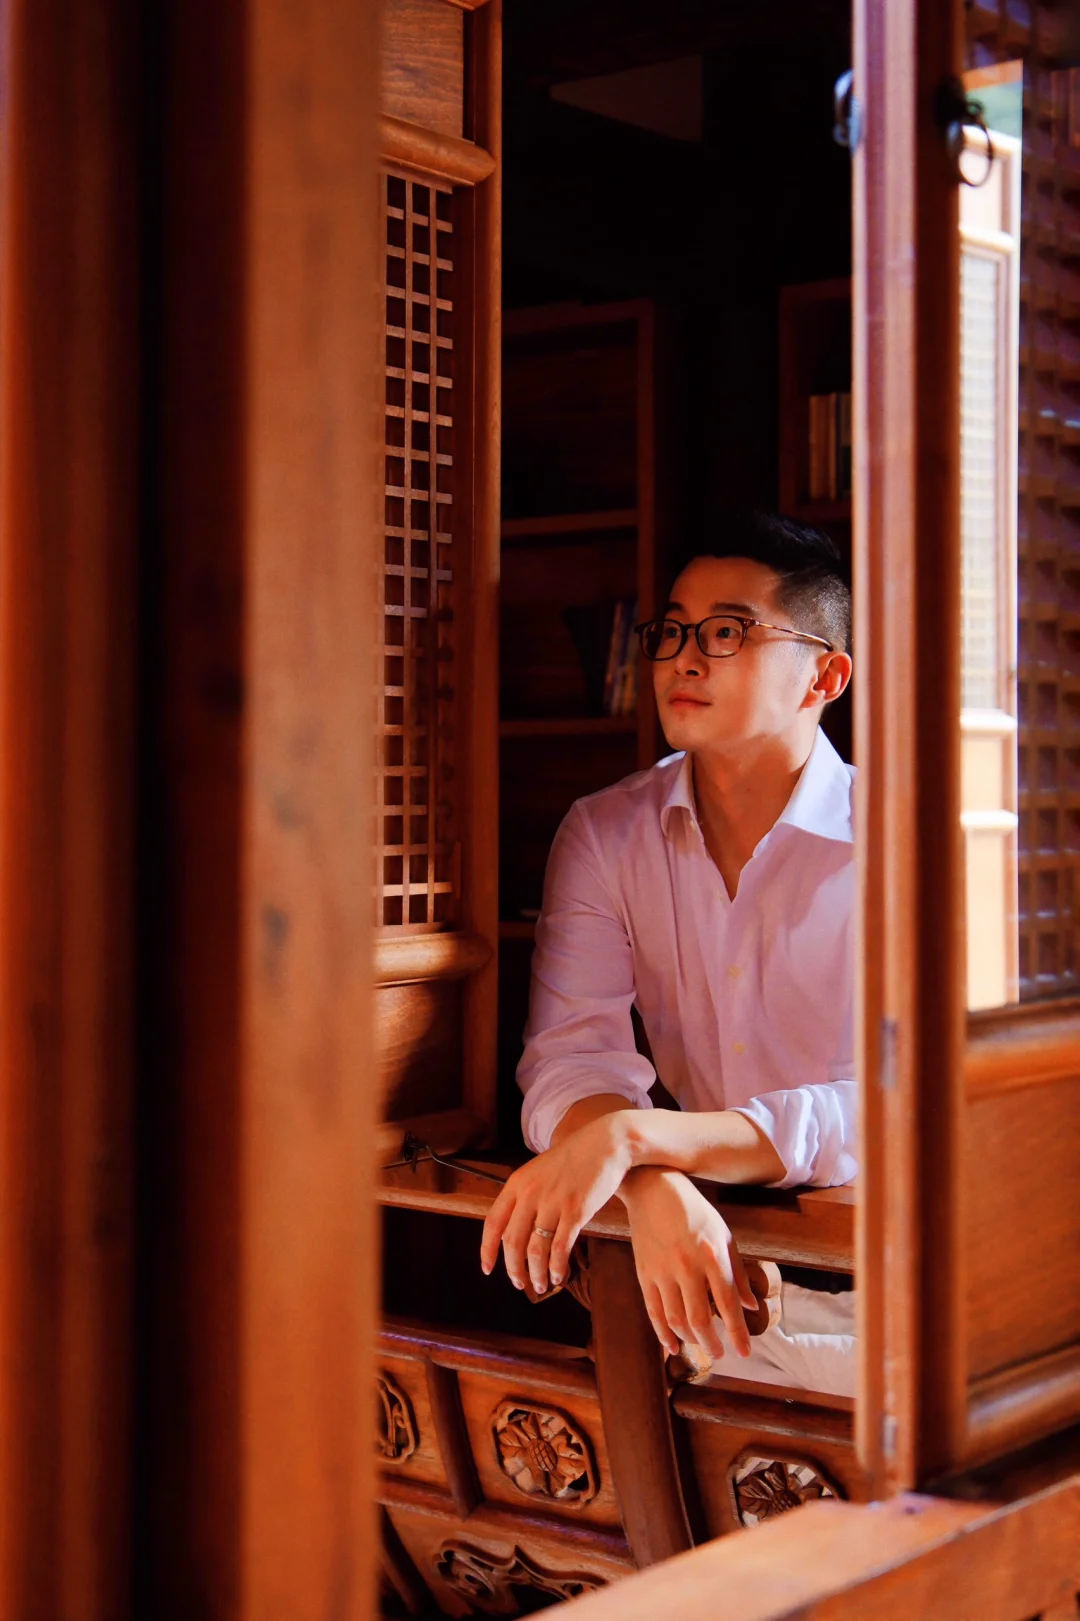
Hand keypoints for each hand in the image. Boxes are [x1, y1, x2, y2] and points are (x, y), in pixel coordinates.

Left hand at [480, 1114, 632, 1294]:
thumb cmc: (574, 1159)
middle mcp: (531, 1193)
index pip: (493, 1222)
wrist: (606, 1143)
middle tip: (520, 1284)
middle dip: (514, 1269)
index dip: (487, 1250)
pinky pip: (560, 1248)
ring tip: (540, 1285)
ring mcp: (553, 1202)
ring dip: (536, 1274)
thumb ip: (526, 1197)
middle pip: (512, 1242)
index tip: (488, 1269)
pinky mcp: (576, 1211)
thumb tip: (516, 1232)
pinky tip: (558, 1276)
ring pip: (535, 1250)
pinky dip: (556, 1267)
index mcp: (517, 1183)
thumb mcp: (539, 1171)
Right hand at [620, 1167, 756, 1361]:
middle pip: (699, 1319)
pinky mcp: (643, 1273)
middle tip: (720, 1354)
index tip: (745, 1353)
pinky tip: (672, 1345)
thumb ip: (738, 1272)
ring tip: (701, 1346)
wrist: (653, 1188)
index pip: (728, 1303)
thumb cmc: (695, 1210)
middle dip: (712, 1344)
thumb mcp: (724, 1234)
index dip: (738, 1333)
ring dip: (690, 1340)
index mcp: (712, 1255)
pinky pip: (653, 1311)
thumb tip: (751, 1305)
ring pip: (675, 1320)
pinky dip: (662, 1334)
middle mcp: (687, 1266)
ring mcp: (662, 1271)